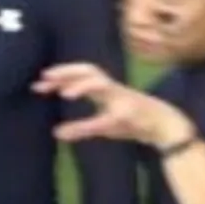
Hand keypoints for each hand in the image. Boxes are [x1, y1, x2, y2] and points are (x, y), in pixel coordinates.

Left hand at [33, 63, 194, 147]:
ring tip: (64, 93)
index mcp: (105, 88)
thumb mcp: (104, 125)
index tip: (40, 78)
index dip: (62, 73)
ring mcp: (121, 99)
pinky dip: (88, 125)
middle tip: (46, 77)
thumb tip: (56, 133)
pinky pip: (107, 119)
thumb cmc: (132, 122)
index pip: (81, 73)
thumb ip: (81, 126)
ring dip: (83, 87)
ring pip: (102, 85)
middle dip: (68, 71)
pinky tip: (71, 132)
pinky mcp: (128, 115)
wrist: (164, 125)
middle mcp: (112, 89)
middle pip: (89, 70)